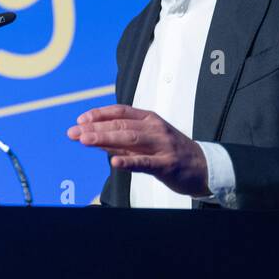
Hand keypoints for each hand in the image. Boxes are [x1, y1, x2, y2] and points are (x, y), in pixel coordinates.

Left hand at [66, 105, 210, 197]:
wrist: (204, 167)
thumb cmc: (171, 152)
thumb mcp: (146, 141)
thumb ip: (120, 140)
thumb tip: (93, 137)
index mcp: (149, 119)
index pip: (120, 112)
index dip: (98, 114)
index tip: (80, 120)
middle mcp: (155, 128)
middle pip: (120, 125)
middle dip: (94, 128)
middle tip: (73, 132)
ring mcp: (162, 146)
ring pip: (130, 139)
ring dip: (105, 139)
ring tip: (85, 140)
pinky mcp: (167, 164)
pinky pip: (146, 162)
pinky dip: (129, 161)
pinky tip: (114, 162)